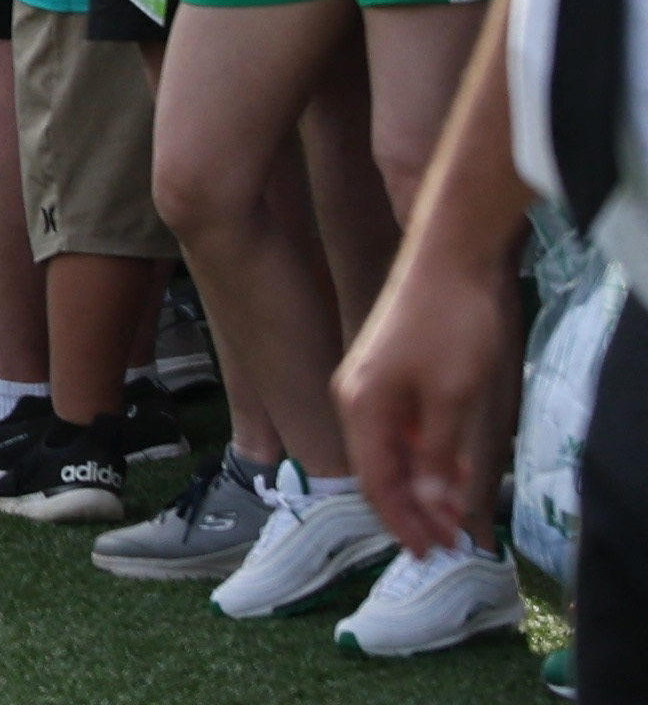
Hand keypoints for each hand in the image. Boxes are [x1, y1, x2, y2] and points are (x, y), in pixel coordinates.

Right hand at [338, 241, 519, 554]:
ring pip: (389, 449)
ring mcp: (367, 382)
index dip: (404, 523)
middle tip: (449, 540)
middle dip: (412, 509)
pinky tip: (447, 466)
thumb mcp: (452, 398)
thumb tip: (430, 507)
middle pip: (377, 468)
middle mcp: (354, 396)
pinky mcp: (386, 370)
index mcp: (360, 405)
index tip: (433, 552)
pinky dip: (422, 454)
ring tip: (454, 512)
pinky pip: (398, 427)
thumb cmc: (448, 323)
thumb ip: (437, 456)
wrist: (451, 254)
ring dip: (419, 484)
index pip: (376, 482)